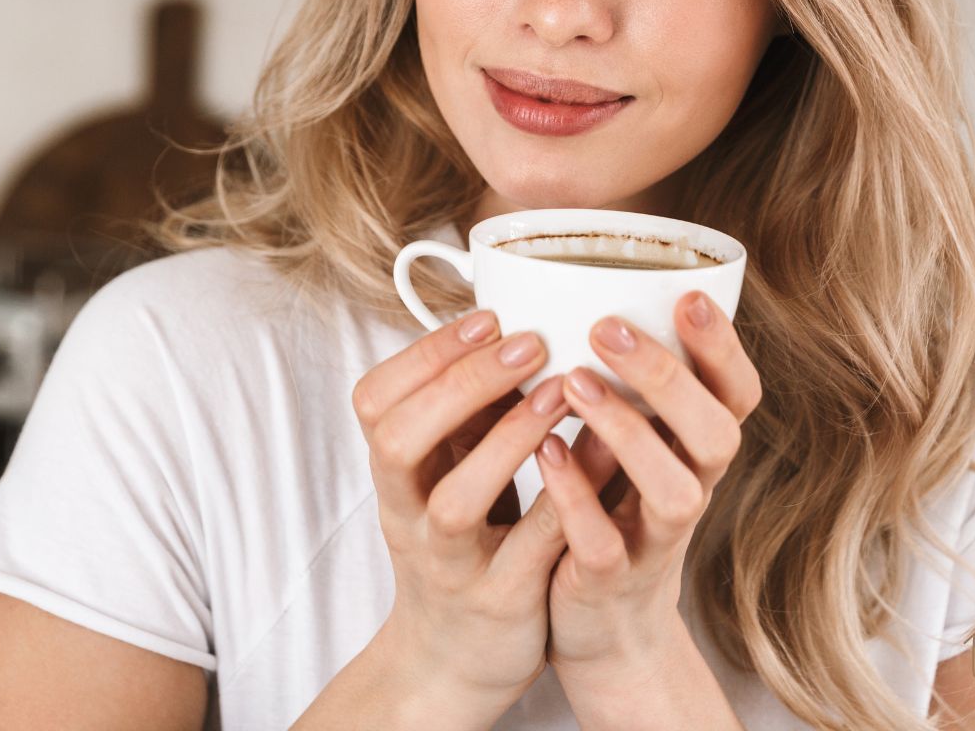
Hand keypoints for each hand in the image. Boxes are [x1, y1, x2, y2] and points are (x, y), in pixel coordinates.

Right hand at [350, 308, 574, 711]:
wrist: (452, 658)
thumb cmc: (459, 541)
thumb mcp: (446, 470)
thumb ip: (468, 411)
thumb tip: (514, 324)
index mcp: (393, 473)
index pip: (375, 401)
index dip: (425, 354)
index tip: (487, 317)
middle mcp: (407, 516)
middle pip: (399, 442)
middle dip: (462, 383)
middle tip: (527, 342)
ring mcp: (449, 564)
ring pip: (455, 502)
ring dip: (507, 439)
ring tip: (560, 391)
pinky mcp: (500, 602)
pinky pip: (528, 549)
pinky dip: (561, 499)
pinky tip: (598, 454)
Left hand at [534, 290, 762, 676]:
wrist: (605, 625)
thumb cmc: (614, 505)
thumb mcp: (635, 440)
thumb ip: (627, 382)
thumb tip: (585, 286)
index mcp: (697, 446)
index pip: (738, 392)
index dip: (723, 346)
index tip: (688, 296)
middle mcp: (692, 488)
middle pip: (717, 434)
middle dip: (668, 377)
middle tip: (608, 327)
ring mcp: (656, 540)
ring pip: (675, 492)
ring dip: (627, 433)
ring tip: (573, 383)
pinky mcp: (612, 580)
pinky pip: (604, 543)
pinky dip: (576, 496)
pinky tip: (546, 452)